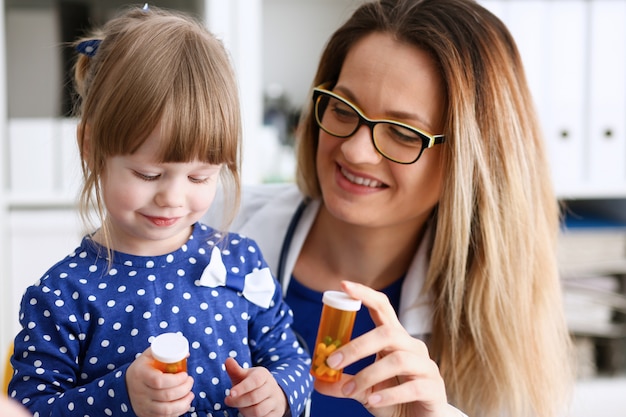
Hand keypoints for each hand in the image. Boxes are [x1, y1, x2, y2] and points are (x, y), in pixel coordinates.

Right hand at [126, 347, 194, 416]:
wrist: (125, 385)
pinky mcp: (146, 414)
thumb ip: (166, 352)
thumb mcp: (149, 356)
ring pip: (166, 410)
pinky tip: (184, 404)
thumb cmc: (143, 368)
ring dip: (183, 402)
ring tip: (190, 394)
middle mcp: (140, 392)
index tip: (185, 374)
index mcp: (140, 375)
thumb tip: (186, 354)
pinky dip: (178, 412)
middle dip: (184, 389)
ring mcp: (143, 405)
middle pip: (166, 395)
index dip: (176, 380)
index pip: (159, 381)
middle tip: (190, 381)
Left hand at [224, 357, 287, 416]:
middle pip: (254, 397)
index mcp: (263, 375)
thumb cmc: (252, 383)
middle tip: (228, 401)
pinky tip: (248, 413)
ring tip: (240, 407)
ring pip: (259, 411)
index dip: (242, 388)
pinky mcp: (276, 414)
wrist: (271, 393)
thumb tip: (228, 360)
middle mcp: (271, 387)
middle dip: (238, 401)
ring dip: (245, 411)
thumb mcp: (244, 375)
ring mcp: (275, 401)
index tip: (230, 393)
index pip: (254, 381)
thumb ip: (235, 369)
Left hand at [313, 280, 455, 416]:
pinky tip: (373, 402)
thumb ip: (344, 382)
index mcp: (395, 339)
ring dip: (368, 375)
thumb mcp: (364, 390)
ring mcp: (426, 366)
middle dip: (357, 346)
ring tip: (349, 391)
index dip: (365, 294)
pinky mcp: (433, 388)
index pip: (382, 307)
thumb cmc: (394, 400)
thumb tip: (317, 379)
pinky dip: (389, 394)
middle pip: (387, 334)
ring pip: (398, 360)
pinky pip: (412, 387)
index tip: (343, 286)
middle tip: (332, 362)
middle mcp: (412, 347)